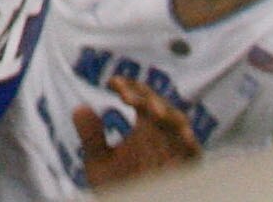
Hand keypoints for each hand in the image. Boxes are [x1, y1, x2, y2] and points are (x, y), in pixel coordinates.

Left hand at [77, 76, 202, 185]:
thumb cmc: (119, 188)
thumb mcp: (100, 163)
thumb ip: (91, 137)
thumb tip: (79, 108)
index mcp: (145, 124)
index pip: (140, 95)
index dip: (128, 85)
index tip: (112, 84)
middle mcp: (162, 131)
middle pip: (159, 103)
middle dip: (145, 98)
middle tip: (127, 99)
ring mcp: (176, 147)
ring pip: (178, 122)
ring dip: (168, 115)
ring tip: (154, 112)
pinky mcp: (187, 166)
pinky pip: (193, 152)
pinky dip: (189, 143)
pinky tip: (184, 137)